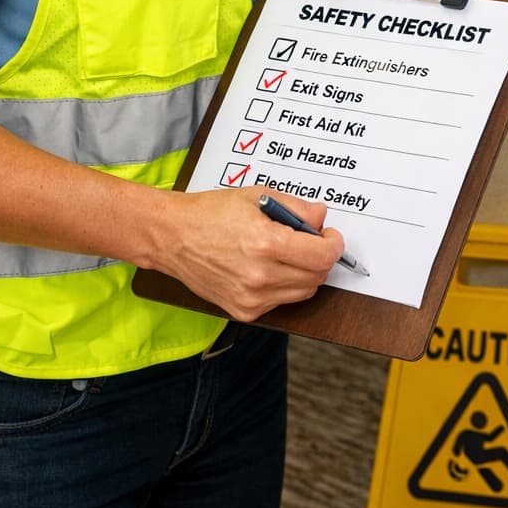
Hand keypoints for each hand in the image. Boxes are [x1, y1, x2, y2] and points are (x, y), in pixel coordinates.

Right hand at [159, 188, 344, 321]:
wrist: (173, 236)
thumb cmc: (210, 213)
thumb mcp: (258, 196)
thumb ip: (298, 208)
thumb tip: (321, 219)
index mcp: (266, 243)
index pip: (323, 256)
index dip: (334, 244)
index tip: (330, 237)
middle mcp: (261, 276)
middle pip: (317, 277)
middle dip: (320, 257)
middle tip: (309, 241)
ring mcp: (252, 298)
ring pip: (303, 292)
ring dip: (304, 273)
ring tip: (285, 253)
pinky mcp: (244, 311)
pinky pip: (281, 302)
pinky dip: (283, 286)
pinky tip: (266, 268)